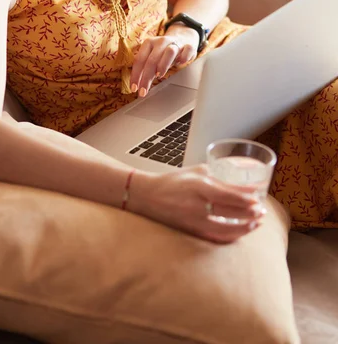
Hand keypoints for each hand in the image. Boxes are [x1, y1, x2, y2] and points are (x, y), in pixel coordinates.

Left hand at [130, 30, 198, 96]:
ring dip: (163, 65)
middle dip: (146, 78)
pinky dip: (185, 56)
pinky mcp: (189, 46)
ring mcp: (175, 43)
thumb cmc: (164, 52)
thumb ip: (146, 69)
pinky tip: (181, 63)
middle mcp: (161, 41)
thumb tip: (138, 85)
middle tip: (143, 91)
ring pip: (169, 52)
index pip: (139, 60)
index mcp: (149, 43)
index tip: (134, 88)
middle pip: (152, 60)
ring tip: (159, 76)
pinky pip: (188, 50)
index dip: (135, 75)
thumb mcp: (153, 58)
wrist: (182, 38)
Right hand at [131, 166, 265, 243]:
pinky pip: (216, 238)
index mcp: (199, 187)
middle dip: (250, 213)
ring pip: (226, 229)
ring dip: (244, 228)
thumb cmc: (173, 181)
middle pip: (231, 213)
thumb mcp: (196, 172)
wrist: (148, 197)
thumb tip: (242, 184)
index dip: (246, 199)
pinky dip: (231, 237)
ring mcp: (194, 221)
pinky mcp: (191, 232)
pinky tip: (240, 234)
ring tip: (256, 224)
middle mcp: (197, 205)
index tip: (259, 198)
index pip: (228, 195)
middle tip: (262, 212)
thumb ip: (218, 177)